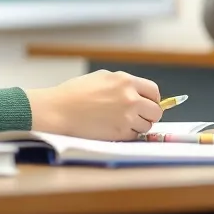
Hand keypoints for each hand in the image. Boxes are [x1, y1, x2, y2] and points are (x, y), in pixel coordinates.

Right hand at [25, 70, 162, 140]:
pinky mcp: (119, 134)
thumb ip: (123, 84)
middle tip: (137, 115)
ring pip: (146, 126)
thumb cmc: (75, 93)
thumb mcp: (102, 77)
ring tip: (121, 122)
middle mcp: (130, 99)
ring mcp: (126, 117)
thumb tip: (139, 93)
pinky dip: (127, 134)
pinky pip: (133, 136)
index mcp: (125, 81)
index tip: (147, 103)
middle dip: (148, 114)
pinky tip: (112, 128)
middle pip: (155, 111)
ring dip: (138, 126)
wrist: (59, 110)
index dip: (152, 99)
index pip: (153, 91)